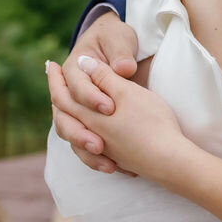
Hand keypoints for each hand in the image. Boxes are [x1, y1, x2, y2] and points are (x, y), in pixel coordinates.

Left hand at [47, 56, 184, 181]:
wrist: (169, 159)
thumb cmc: (150, 121)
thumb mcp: (127, 92)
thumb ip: (103, 77)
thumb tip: (83, 62)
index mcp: (89, 116)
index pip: (62, 96)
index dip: (56, 79)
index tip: (51, 65)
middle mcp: (91, 134)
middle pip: (65, 116)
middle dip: (59, 97)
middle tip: (55, 80)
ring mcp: (103, 149)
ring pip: (76, 134)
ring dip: (70, 118)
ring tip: (68, 108)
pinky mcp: (117, 157)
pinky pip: (91, 149)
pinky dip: (85, 138)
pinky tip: (94, 137)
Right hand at [49, 13, 140, 172]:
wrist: (113, 42)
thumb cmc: (115, 40)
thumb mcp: (119, 39)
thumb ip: (120, 53)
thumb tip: (124, 67)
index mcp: (73, 69)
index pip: (76, 87)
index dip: (91, 97)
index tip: (111, 106)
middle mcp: (70, 92)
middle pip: (66, 118)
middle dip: (82, 134)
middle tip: (100, 145)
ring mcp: (77, 110)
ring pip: (72, 135)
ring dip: (86, 151)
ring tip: (107, 164)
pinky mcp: (88, 124)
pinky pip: (84, 146)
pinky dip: (96, 159)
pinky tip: (117, 168)